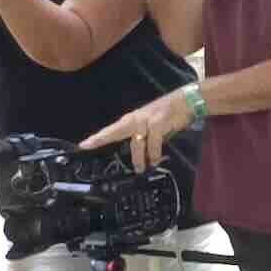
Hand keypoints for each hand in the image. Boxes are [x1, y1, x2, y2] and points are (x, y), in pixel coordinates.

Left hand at [81, 89, 195, 170]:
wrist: (187, 101)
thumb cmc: (170, 114)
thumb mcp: (153, 125)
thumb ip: (144, 136)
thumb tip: (141, 153)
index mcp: (132, 120)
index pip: (112, 130)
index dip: (98, 138)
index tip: (83, 145)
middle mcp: (136, 119)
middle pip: (114, 131)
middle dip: (100, 138)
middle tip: (86, 146)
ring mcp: (146, 120)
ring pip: (136, 142)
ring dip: (138, 157)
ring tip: (140, 169)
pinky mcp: (158, 123)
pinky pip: (153, 142)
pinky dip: (154, 153)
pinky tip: (155, 160)